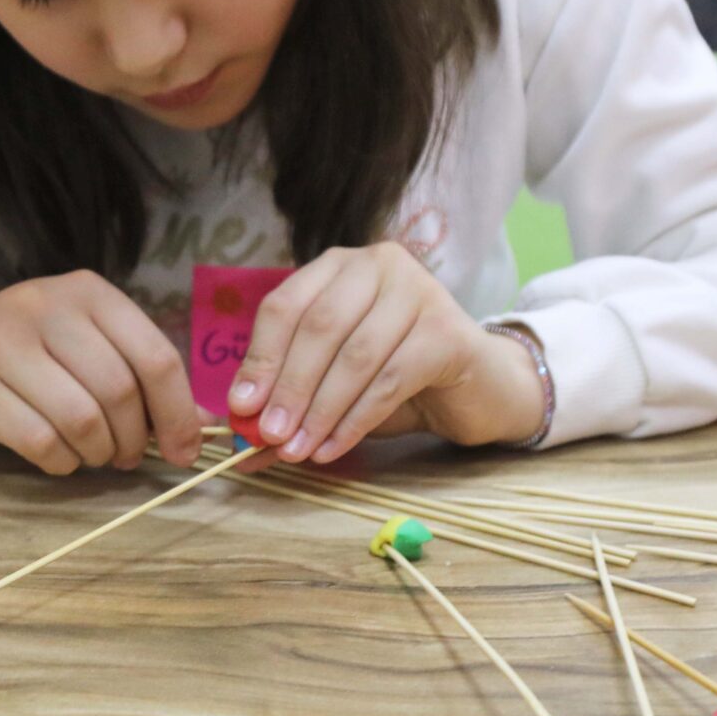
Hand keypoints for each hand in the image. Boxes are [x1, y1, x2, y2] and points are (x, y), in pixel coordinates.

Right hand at [0, 271, 205, 475]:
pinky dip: (61, 461)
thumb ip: (141, 371)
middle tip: (126, 456)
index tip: (183, 450)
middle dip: (133, 439)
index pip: (154, 357)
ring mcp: (5, 346)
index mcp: (88, 293)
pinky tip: (59, 456)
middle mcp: (47, 309)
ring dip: (98, 452)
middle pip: (119, 391)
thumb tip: (202, 425)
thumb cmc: (30, 346)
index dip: (178, 413)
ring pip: (80, 418)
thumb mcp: (86, 338)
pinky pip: (39, 440)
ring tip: (93, 454)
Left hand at [226, 243, 542, 464]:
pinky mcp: (448, 329)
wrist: (477, 388)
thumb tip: (239, 433)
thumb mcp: (333, 384)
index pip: (285, 306)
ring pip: (354, 356)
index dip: (260, 358)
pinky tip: (332, 448)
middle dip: (289, 387)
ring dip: (320, 410)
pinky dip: (355, 419)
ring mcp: (418, 291)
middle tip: (268, 436)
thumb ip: (289, 398)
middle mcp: (379, 265)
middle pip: (318, 328)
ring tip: (297, 450)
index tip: (241, 407)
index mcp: (339, 266)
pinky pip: (389, 379)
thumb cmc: (396, 379)